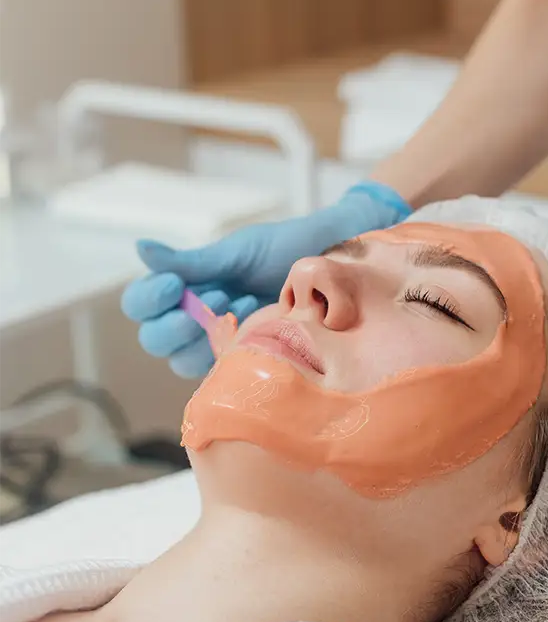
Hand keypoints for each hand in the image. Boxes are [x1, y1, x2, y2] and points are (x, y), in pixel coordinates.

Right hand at [120, 181, 410, 376]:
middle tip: (206, 306)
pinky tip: (253, 330)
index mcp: (187, 288)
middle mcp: (198, 319)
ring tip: (234, 313)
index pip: (143, 305)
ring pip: (186, 361)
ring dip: (202, 339)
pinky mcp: (252, 360)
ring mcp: (224, 342)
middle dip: (172, 325)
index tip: (174, 284)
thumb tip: (141, 249)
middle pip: (157, 339)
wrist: (332, 256)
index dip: (149, 299)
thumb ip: (192, 262)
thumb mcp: (236, 254)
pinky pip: (227, 372)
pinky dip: (234, 352)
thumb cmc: (284, 250)